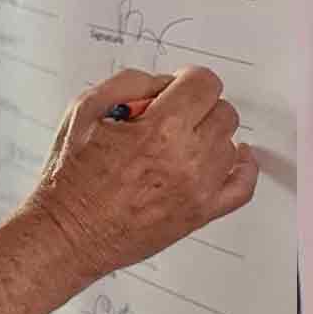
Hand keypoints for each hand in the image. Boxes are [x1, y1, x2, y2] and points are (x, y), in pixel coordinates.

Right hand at [26, 66, 256, 282]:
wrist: (68, 234)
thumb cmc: (71, 179)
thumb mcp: (84, 110)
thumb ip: (129, 83)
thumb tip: (165, 82)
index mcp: (159, 129)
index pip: (205, 84)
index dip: (189, 79)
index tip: (178, 87)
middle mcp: (186, 159)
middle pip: (223, 111)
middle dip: (198, 106)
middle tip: (172, 116)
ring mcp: (198, 190)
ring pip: (231, 143)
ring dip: (210, 135)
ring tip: (179, 143)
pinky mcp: (201, 214)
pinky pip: (243, 186)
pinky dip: (244, 168)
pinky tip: (236, 156)